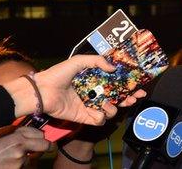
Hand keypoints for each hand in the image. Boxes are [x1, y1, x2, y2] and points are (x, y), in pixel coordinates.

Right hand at [0, 126, 50, 168]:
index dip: (41, 137)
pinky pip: (25, 167)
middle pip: (45, 145)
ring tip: (10, 160)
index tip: (40, 138)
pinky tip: (8, 165)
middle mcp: (21, 148)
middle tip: (45, 147)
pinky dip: (20, 167)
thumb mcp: (1, 140)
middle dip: (44, 147)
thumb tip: (32, 136)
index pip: (40, 134)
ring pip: (32, 159)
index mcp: (16, 137)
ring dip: (26, 159)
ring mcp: (20, 161)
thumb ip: (18, 136)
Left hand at [4, 55, 145, 124]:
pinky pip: (98, 120)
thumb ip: (97, 61)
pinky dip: (100, 117)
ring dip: (113, 108)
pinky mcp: (83, 117)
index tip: (139, 85)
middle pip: (118, 98)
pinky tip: (97, 111)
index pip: (116, 83)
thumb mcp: (78, 61)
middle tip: (135, 96)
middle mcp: (95, 93)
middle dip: (129, 98)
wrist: (42, 91)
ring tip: (108, 103)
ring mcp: (90, 105)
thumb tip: (113, 68)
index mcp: (95, 80)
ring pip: (111, 111)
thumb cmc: (58, 74)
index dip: (129, 85)